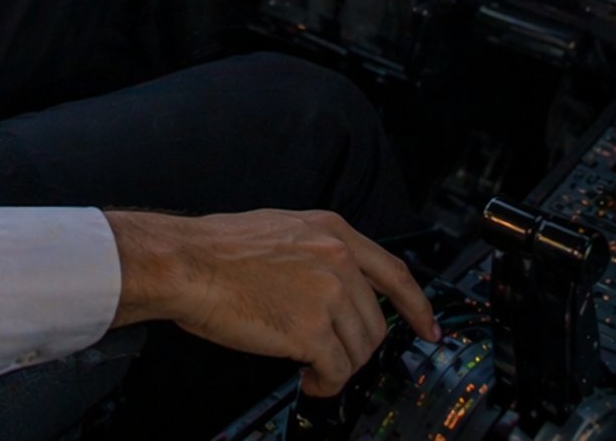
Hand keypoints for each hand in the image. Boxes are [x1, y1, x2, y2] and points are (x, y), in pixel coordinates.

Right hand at [104, 208, 438, 398]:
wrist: (186, 264)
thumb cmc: (217, 250)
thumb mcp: (281, 230)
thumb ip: (317, 252)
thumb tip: (336, 286)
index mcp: (332, 231)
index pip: (395, 273)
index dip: (417, 307)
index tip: (429, 329)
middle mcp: (337, 259)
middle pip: (377, 322)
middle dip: (359, 349)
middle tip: (332, 357)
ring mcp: (327, 294)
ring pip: (360, 350)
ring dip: (339, 367)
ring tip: (312, 368)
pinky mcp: (310, 330)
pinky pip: (336, 371)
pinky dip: (325, 384)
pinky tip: (308, 380)